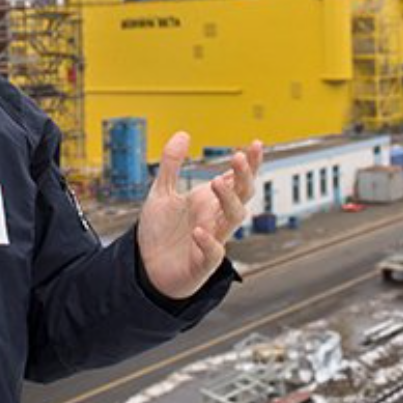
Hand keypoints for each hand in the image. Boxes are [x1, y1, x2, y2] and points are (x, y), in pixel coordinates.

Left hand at [137, 132, 261, 298]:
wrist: (146, 269)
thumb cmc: (161, 232)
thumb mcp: (162, 192)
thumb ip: (171, 164)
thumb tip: (183, 133)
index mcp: (209, 201)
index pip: (236, 179)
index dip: (249, 163)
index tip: (256, 143)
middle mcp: (215, 218)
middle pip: (241, 195)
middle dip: (243, 176)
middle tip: (237, 156)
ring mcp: (212, 239)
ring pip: (233, 219)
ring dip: (228, 200)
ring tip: (215, 181)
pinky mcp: (202, 263)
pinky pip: (213, 253)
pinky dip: (209, 242)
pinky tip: (198, 231)